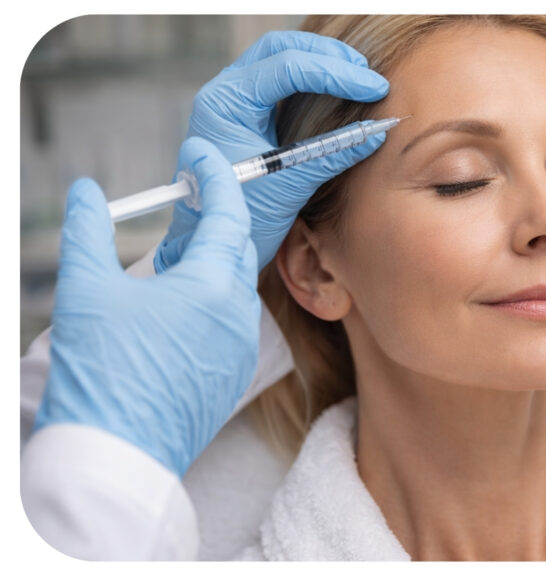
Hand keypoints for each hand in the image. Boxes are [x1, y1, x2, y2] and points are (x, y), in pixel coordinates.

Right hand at [34, 138, 259, 476]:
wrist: (115, 455)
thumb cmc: (100, 373)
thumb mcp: (85, 290)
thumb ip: (88, 230)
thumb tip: (87, 192)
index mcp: (211, 287)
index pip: (227, 213)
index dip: (215, 176)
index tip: (199, 154)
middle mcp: (238, 315)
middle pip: (237, 248)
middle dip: (213, 221)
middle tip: (182, 205)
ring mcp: (240, 348)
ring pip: (236, 288)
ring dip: (211, 264)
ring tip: (170, 263)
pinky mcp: (233, 375)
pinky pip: (232, 322)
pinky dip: (212, 302)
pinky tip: (177, 309)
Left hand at [156, 31, 389, 271]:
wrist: (213, 241)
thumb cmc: (240, 217)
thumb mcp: (289, 186)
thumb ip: (332, 155)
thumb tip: (376, 134)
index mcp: (226, 104)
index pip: (287, 68)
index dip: (336, 74)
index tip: (374, 88)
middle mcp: (228, 93)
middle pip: (281, 48)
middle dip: (329, 56)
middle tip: (368, 74)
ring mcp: (238, 100)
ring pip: (282, 57)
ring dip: (323, 62)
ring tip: (360, 76)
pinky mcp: (251, 113)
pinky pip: (284, 80)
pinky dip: (315, 79)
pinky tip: (341, 89)